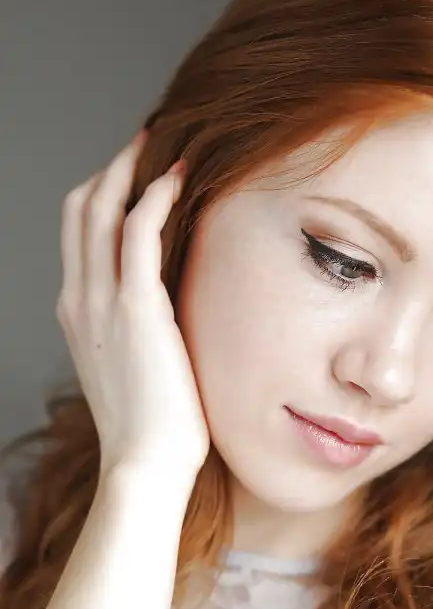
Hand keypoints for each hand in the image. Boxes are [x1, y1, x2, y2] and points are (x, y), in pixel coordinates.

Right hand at [57, 131, 208, 480]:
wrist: (145, 464)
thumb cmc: (150, 426)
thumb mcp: (130, 369)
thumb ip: (133, 331)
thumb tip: (162, 310)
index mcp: (77, 313)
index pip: (78, 232)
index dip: (103, 194)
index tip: (135, 174)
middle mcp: (79, 299)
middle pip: (80, 208)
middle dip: (112, 168)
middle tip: (149, 144)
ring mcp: (101, 302)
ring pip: (101, 208)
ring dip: (130, 168)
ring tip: (163, 146)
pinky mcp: (135, 308)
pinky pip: (138, 231)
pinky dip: (155, 196)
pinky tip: (179, 177)